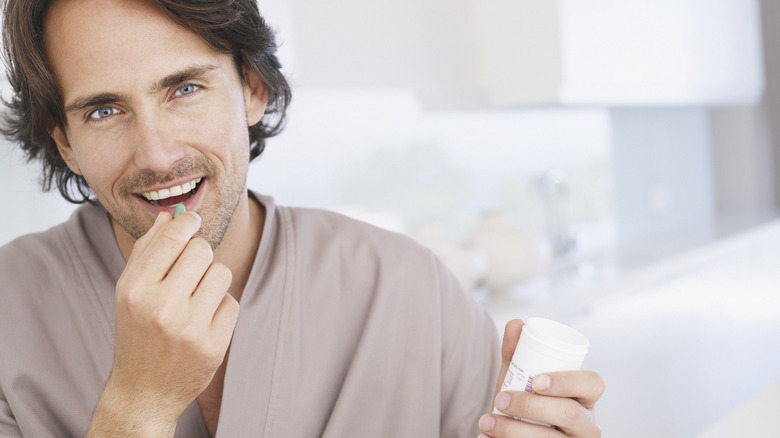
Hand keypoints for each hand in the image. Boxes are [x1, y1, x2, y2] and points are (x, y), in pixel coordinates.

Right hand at [87, 211, 238, 435]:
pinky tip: (203, 321)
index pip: (172, 239)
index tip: (193, 220)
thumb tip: (171, 216)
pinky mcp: (214, 345)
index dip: (187, 222)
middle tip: (191, 269)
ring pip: (221, 273)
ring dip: (212, 280)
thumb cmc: (137, 332)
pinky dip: (221, 307)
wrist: (144, 390)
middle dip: (200, 254)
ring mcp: (190, 329)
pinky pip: (231, 302)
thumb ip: (147, 251)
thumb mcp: (129, 292)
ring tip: (195, 298)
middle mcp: (161, 308)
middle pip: (201, 251)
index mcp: (134, 291)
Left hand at [478, 320, 604, 437]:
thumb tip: (516, 324)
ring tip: (486, 421)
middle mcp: (588, 423)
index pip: (593, 384)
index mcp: (585, 396)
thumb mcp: (522, 376)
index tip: (536, 381)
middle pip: (570, 414)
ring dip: (512, 430)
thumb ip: (517, 351)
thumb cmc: (526, 400)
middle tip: (501, 400)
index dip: (567, 381)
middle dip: (531, 406)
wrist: (515, 432)